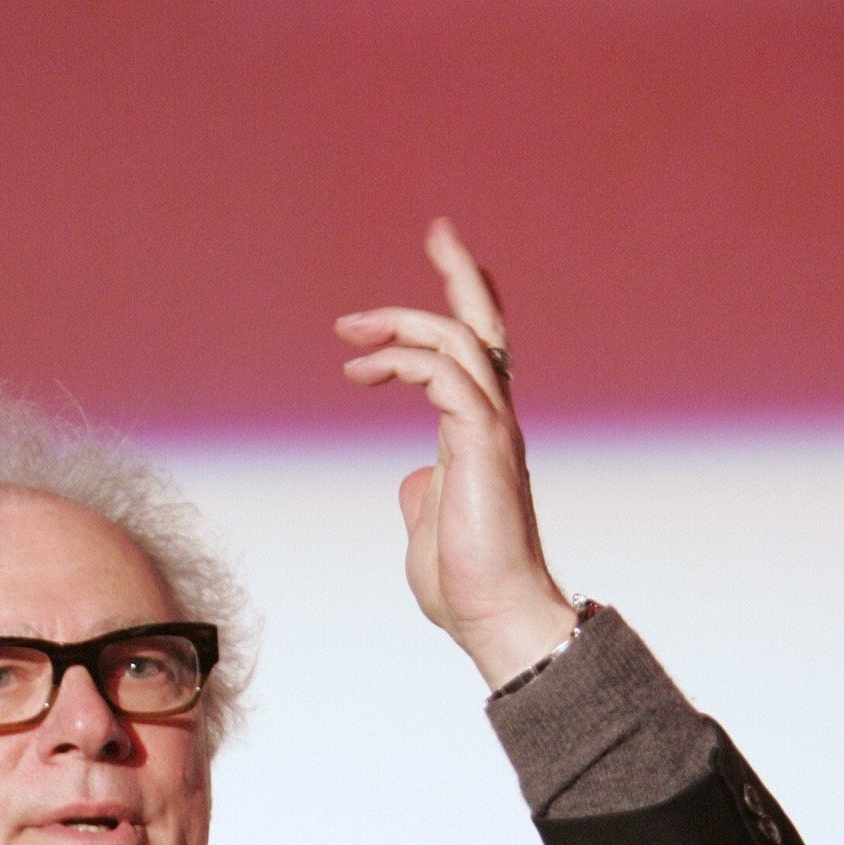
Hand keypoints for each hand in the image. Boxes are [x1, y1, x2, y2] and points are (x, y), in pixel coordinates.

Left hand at [336, 217, 576, 690]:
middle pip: (484, 325)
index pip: (476, 352)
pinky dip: (409, 361)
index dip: (461, 301)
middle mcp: (491, 420)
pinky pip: (448, 376)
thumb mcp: (429, 527)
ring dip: (401, 325)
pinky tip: (368, 371)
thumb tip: (413, 478)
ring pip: (458, 341)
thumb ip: (423, 495)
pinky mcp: (482, 444)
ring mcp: (490, 429)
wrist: (495, 615)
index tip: (439, 256)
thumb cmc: (465, 583)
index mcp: (478, 433)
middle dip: (459, 273)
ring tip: (349, 334)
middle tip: (435, 230)